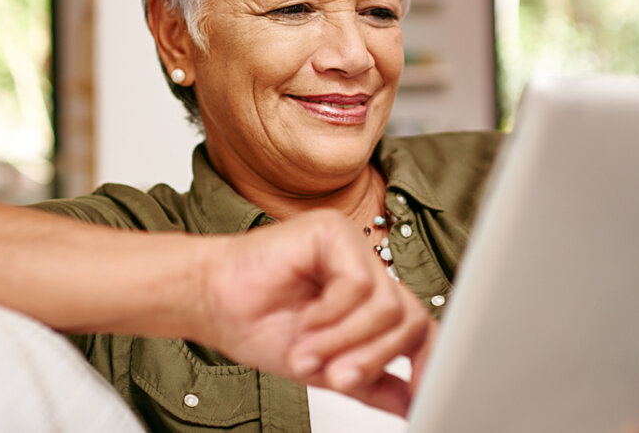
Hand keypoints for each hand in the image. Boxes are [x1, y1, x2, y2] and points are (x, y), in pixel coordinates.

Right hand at [192, 209, 434, 416]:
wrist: (209, 301)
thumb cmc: (258, 324)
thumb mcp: (325, 368)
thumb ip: (371, 382)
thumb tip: (413, 405)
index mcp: (370, 301)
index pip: (417, 327)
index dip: (429, 360)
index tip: (426, 396)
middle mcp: (368, 272)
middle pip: (408, 320)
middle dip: (374, 358)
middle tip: (338, 377)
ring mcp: (354, 249)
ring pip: (386, 306)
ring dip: (345, 339)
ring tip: (308, 352)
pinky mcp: (334, 232)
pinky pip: (359, 283)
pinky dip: (332, 313)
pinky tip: (306, 319)